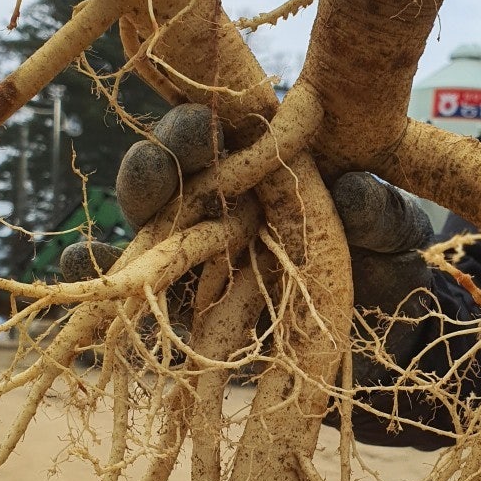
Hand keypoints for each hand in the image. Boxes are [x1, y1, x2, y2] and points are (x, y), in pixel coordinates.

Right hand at [60, 111, 436, 364]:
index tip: (206, 126)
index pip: (225, 137)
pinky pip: (134, 286)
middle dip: (164, 163)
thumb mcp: (397, 243)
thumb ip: (381, 217)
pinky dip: (102, 270)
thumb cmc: (390, 278)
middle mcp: (227, 208)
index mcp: (273, 175)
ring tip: (133, 212)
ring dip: (136, 211)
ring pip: (149, 225)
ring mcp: (200, 259)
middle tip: (167, 166)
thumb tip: (349, 191)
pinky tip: (83, 260)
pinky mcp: (184, 312)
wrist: (389, 354)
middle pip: (176, 174)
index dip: (207, 126)